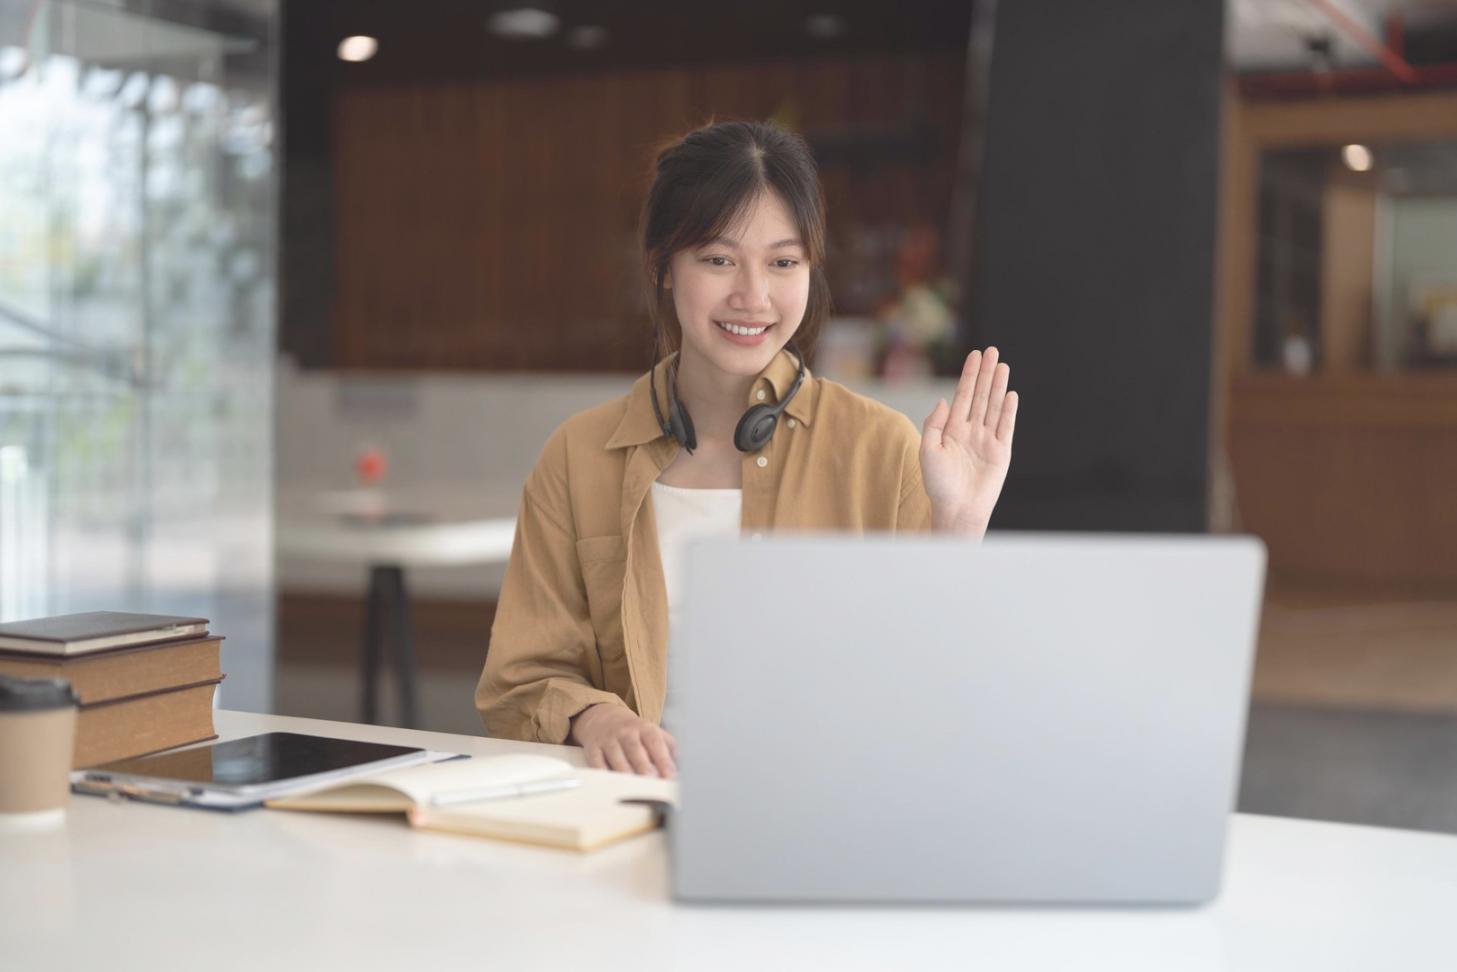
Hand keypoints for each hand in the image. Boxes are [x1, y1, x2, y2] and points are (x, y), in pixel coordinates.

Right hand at [569, 703, 677, 777]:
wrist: (601, 716)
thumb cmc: (633, 731)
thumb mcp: (654, 732)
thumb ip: (670, 748)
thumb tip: (684, 767)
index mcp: (645, 728)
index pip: (655, 743)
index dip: (663, 759)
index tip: (671, 776)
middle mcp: (626, 733)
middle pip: (635, 749)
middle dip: (644, 766)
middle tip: (652, 781)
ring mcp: (608, 740)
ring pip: (616, 756)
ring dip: (625, 772)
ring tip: (634, 786)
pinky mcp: (593, 749)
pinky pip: (596, 762)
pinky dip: (602, 773)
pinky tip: (609, 783)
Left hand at [920, 347, 1017, 534]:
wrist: (957, 509)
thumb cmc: (939, 485)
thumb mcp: (928, 451)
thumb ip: (933, 425)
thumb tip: (944, 401)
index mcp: (952, 430)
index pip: (963, 396)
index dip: (969, 375)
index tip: (974, 355)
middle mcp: (971, 431)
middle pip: (980, 396)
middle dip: (986, 373)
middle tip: (992, 350)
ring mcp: (987, 441)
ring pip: (994, 407)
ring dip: (998, 386)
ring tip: (1002, 365)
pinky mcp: (1001, 452)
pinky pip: (1006, 427)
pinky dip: (1008, 410)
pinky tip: (1010, 394)